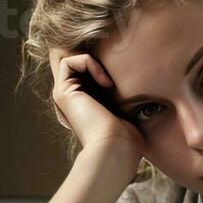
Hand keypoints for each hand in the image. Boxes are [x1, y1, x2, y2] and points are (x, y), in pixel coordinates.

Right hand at [48, 48, 145, 173]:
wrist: (117, 148)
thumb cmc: (128, 135)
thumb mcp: (128, 105)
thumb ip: (123, 89)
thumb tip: (140, 74)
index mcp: (85, 101)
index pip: (86, 68)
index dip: (99, 60)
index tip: (120, 71)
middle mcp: (72, 97)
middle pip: (74, 60)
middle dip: (93, 54)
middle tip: (114, 65)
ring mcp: (65, 95)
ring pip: (68, 57)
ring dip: (92, 60)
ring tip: (110, 80)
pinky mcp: (62, 93)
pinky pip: (68, 61)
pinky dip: (88, 63)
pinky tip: (106, 83)